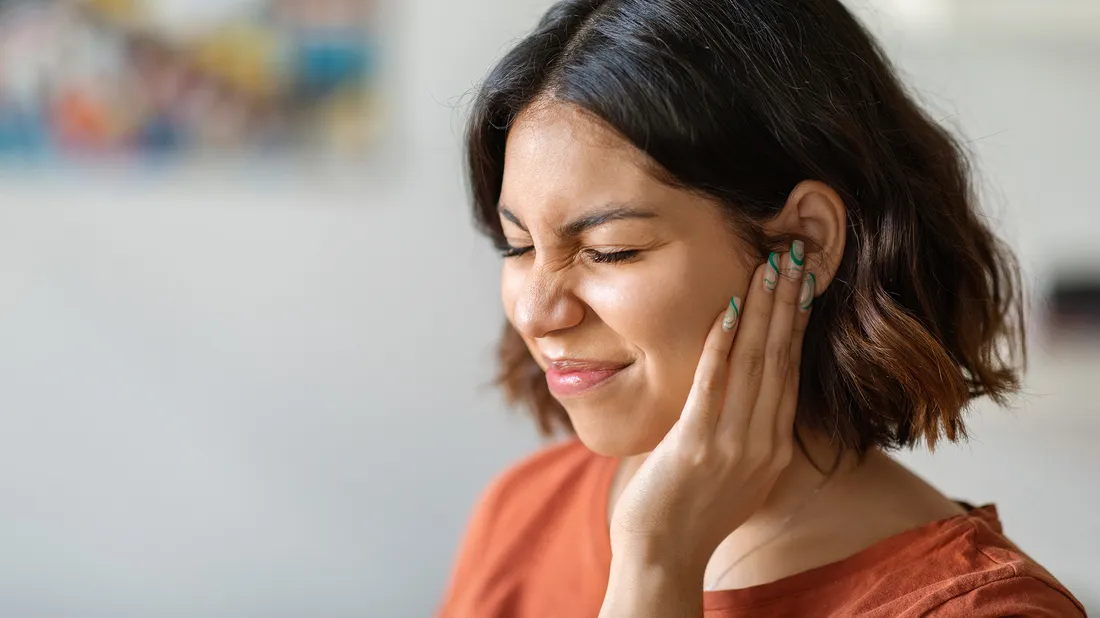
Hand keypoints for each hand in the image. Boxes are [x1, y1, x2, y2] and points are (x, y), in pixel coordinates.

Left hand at [608, 242, 814, 576]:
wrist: (662, 556)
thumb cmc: (688, 511)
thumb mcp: (733, 471)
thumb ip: (744, 432)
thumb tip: (743, 391)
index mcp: (773, 447)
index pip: (791, 371)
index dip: (797, 322)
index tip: (802, 281)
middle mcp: (762, 443)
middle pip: (781, 358)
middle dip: (788, 302)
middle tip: (795, 255)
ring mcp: (732, 446)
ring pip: (755, 363)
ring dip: (763, 309)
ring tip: (771, 266)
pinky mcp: (696, 446)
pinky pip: (713, 384)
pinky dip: (722, 344)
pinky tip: (729, 309)